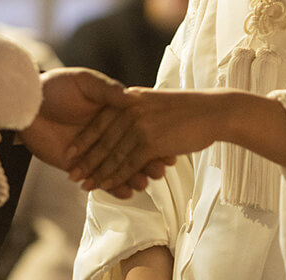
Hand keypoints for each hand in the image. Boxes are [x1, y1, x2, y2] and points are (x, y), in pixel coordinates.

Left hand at [20, 68, 170, 196]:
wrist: (25, 105)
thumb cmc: (57, 87)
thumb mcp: (85, 82)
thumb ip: (106, 90)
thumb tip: (129, 96)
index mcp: (112, 112)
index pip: (136, 128)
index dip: (152, 138)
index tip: (166, 148)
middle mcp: (105, 133)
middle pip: (130, 150)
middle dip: (146, 162)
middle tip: (160, 170)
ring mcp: (92, 151)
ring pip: (116, 168)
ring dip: (132, 177)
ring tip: (145, 183)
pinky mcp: (76, 166)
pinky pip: (98, 179)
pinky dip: (112, 188)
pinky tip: (126, 192)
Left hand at [65, 87, 285, 192]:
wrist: (215, 109)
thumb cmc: (190, 108)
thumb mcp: (158, 101)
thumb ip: (139, 108)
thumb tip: (126, 122)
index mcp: (132, 98)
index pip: (101, 121)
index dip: (84, 140)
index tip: (71, 154)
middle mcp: (132, 110)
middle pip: (102, 139)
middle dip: (85, 160)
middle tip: (72, 176)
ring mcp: (141, 125)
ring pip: (112, 154)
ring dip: (97, 172)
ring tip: (84, 185)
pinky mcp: (151, 141)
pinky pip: (128, 163)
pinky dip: (116, 176)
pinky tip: (108, 187)